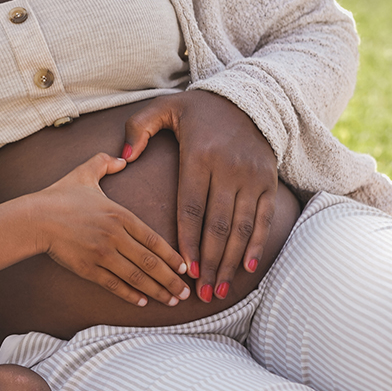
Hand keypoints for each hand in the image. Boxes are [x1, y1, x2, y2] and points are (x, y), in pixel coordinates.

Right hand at [31, 152, 189, 307]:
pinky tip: (143, 302)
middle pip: (150, 262)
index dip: (172, 255)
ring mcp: (101, 254)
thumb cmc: (59, 195)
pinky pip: (114, 285)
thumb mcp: (84, 172)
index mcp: (119, 214)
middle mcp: (114, 236)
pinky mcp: (88, 268)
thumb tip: (123, 158)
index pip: (153, 238)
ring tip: (171, 301)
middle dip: (171, 279)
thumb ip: (105, 162)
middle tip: (186, 293)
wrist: (35, 217)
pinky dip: (131, 295)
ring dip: (157, 291)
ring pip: (136, 277)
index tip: (185, 267)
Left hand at [123, 91, 277, 302]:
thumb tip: (124, 156)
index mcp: (200, 156)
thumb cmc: (197, 109)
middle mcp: (229, 169)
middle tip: (200, 292)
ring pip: (241, 227)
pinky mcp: (268, 182)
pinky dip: (256, 245)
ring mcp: (252, 177)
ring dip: (230, 262)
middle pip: (218, 225)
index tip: (184, 268)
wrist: (247, 99)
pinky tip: (246, 267)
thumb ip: (138, 129)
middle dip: (210, 261)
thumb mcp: (163, 108)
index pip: (192, 207)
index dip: (188, 240)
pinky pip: (263, 219)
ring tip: (219, 289)